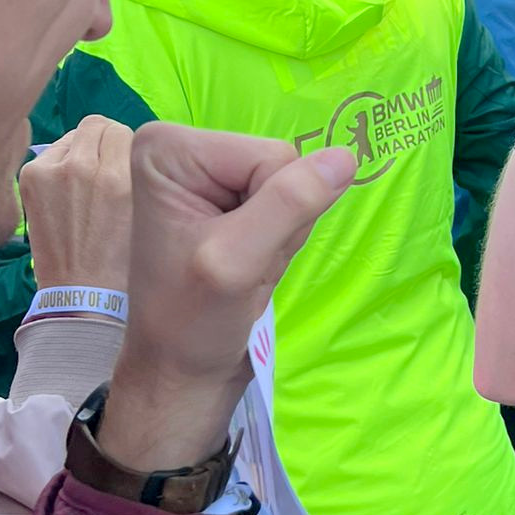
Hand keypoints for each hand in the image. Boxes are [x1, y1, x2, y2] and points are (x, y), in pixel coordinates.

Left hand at [21, 117, 133, 290]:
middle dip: (104, 140)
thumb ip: (134, 168)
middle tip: (105, 165)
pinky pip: (51, 153)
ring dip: (81, 151)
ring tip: (84, 183)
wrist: (82, 288)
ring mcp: (52, 171)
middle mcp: (83, 168)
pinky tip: (65, 190)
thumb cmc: (121, 254)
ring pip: (72, 137)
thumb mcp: (142, 207)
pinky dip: (60, 164)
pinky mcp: (31, 177)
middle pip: (96, 125)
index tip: (125, 162)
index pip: (122, 130)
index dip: (126, 145)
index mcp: (118, 177)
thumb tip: (122, 141)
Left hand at [102, 123, 354, 472]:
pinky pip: (288, 197)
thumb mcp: (238, 262)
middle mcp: (184, 147)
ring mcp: (206, 169)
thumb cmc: (194, 321)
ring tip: (245, 263)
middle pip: (281, 162)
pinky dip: (281, 236)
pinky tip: (250, 260)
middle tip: (244, 261)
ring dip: (281, 231)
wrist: (181, 367)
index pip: (271, 155)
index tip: (237, 249)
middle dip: (278, 217)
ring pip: (291, 181)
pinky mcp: (226, 192)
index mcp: (168, 147)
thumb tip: (346, 157)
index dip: (272, 207)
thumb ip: (289, 204)